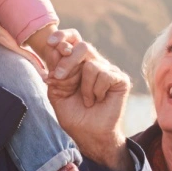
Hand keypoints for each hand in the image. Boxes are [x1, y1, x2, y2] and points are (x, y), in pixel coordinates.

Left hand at [45, 31, 131, 170]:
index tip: (51, 42)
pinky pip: (104, 75)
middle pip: (82, 46)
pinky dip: (96, 91)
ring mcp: (108, 69)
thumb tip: (56, 50)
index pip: (73, 39)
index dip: (63, 36)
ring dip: (83, 87)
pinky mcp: (120, 79)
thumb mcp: (56, 92)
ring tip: (87, 100)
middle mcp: (94, 62)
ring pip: (91, 64)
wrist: (88, 134)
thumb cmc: (73, 114)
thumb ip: (55, 72)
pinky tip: (97, 100)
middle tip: (59, 77)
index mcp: (77, 62)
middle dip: (67, 61)